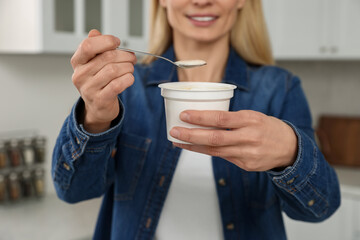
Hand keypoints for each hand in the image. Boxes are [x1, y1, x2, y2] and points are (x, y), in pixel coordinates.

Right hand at [71, 29, 136, 132]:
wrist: (98, 107)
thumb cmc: (98, 82)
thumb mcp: (93, 63)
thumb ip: (95, 47)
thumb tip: (95, 33)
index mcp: (77, 62)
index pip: (88, 45)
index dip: (106, 41)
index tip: (117, 42)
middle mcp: (80, 75)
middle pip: (106, 57)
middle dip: (124, 55)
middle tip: (132, 58)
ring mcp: (89, 89)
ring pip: (114, 70)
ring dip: (128, 67)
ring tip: (130, 68)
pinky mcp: (100, 100)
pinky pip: (117, 85)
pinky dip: (128, 79)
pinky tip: (129, 78)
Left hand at [170, 110, 297, 170]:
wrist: (289, 148)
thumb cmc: (267, 127)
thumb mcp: (253, 116)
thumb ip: (232, 119)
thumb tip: (204, 118)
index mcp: (251, 120)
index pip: (222, 118)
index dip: (201, 117)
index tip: (184, 115)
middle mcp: (249, 138)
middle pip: (215, 138)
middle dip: (191, 135)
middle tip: (174, 131)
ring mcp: (247, 154)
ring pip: (215, 151)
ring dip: (194, 146)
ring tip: (178, 140)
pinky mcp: (246, 166)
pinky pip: (222, 157)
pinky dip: (206, 152)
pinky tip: (194, 148)